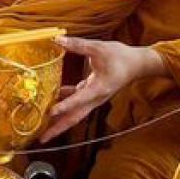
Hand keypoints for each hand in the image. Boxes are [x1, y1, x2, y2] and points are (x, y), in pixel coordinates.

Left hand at [39, 38, 165, 140]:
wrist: (137, 64)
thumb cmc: (121, 57)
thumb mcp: (99, 48)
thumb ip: (78, 45)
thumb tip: (58, 39)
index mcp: (98, 89)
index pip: (79, 99)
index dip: (64, 106)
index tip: (51, 112)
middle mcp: (95, 98)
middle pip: (74, 117)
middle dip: (57, 128)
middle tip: (42, 139)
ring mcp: (94, 99)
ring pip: (74, 113)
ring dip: (59, 120)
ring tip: (42, 128)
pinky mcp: (92, 95)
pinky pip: (76, 103)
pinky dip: (64, 104)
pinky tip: (52, 98)